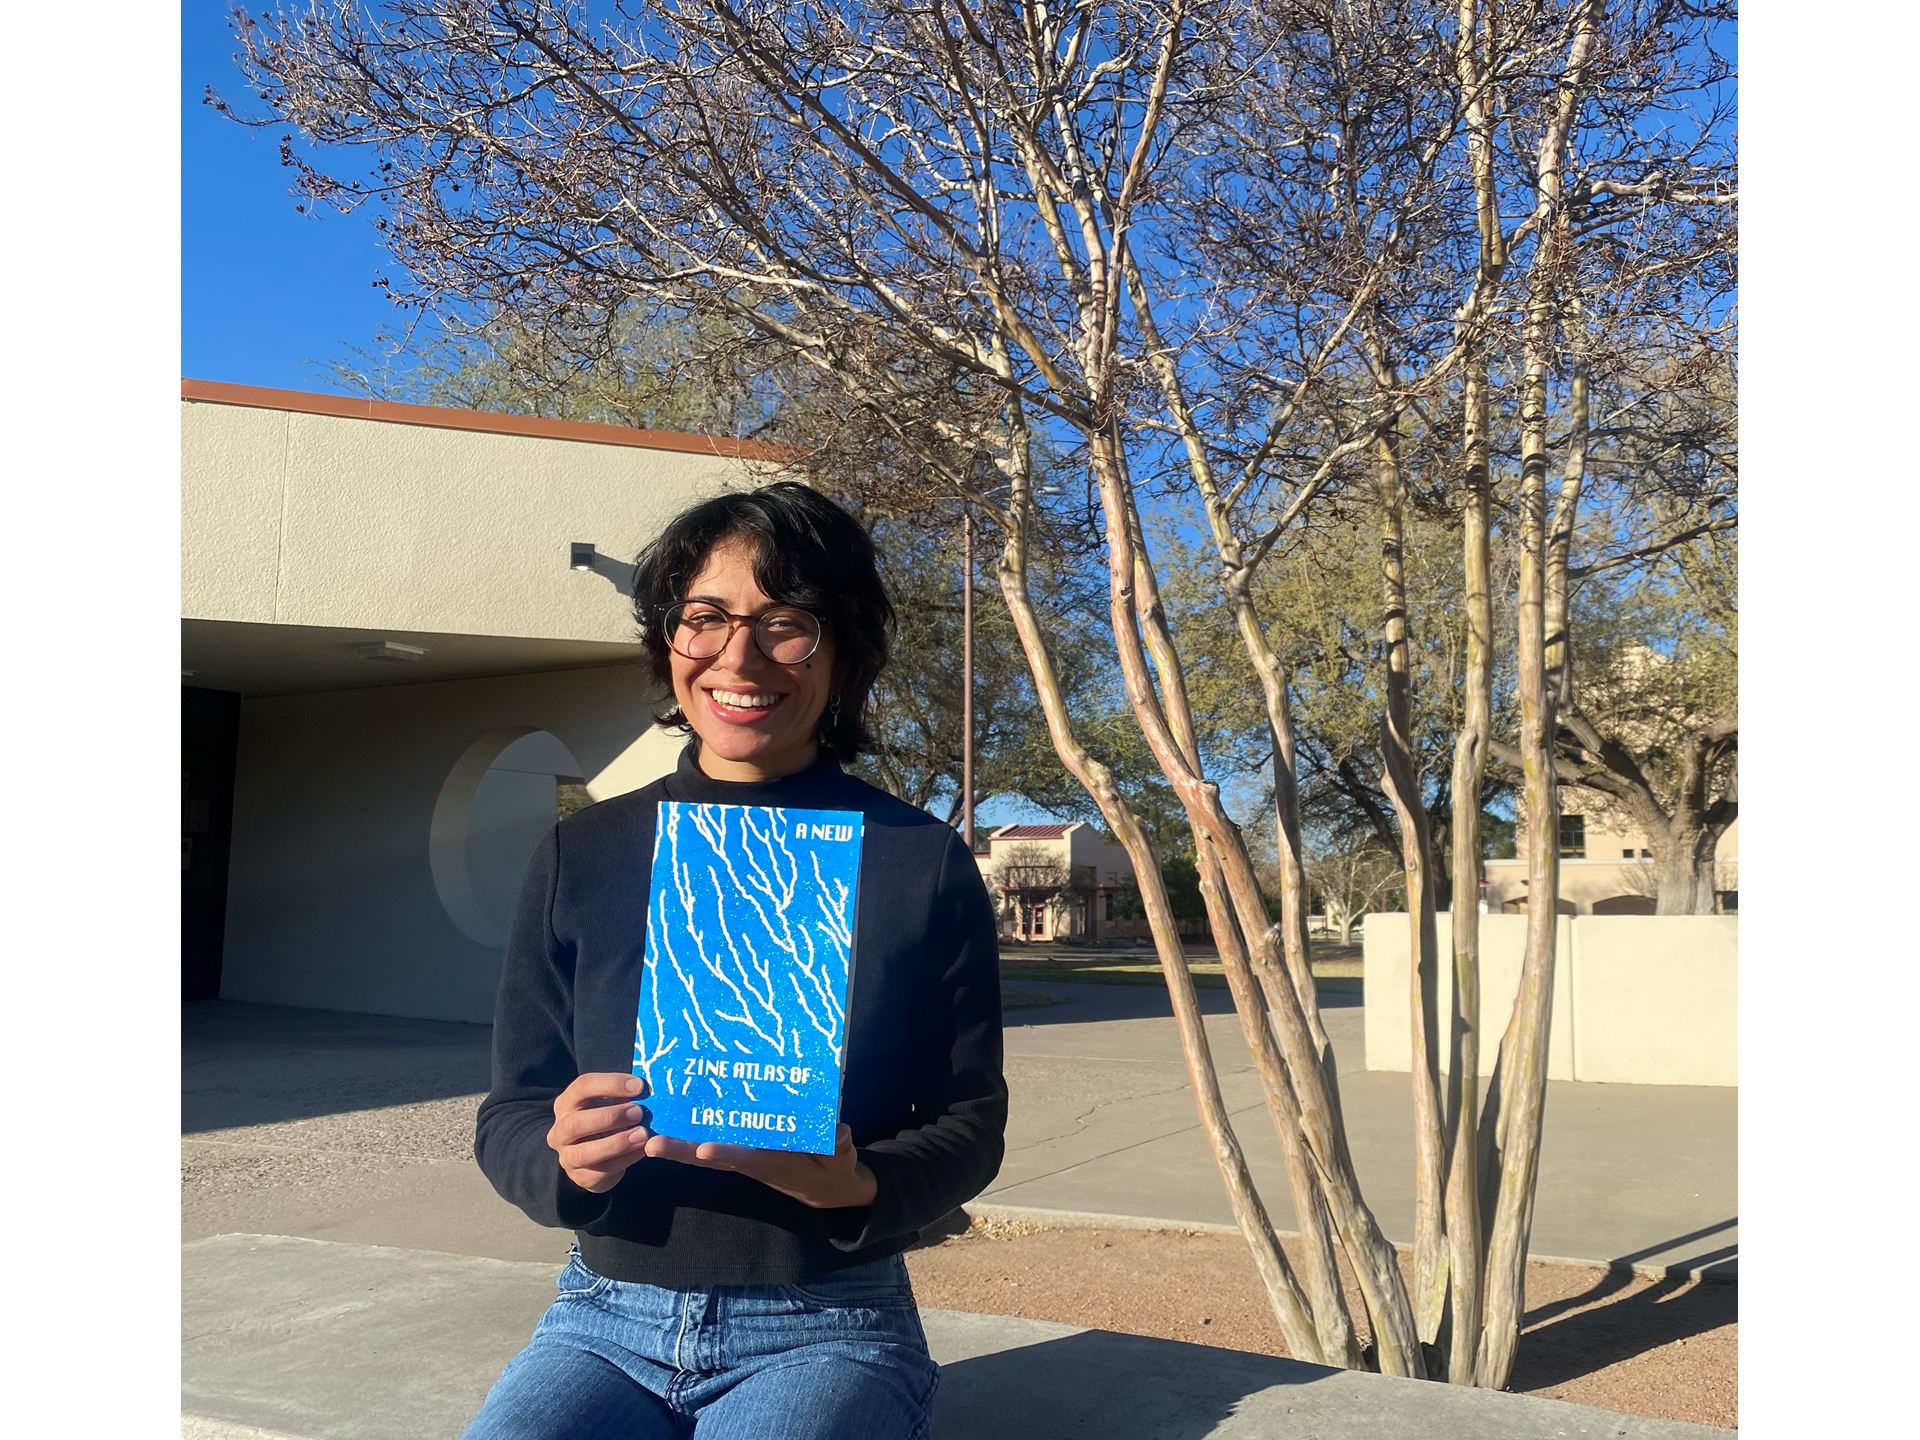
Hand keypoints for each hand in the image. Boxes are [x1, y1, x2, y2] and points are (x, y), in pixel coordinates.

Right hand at [547, 1073, 652, 1193]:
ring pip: (585, 1153)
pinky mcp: (581, 1177)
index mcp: (566, 1103)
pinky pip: (602, 1171)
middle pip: (575, 1123)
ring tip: (643, 1134)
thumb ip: (623, 1095)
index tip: (639, 1085)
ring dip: (616, 1143)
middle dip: (609, 1117)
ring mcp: (567, 1157)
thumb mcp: (609, 1103)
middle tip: (639, 1112)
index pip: (582, 1087)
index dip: (611, 1083)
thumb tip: (648, 1087)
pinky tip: (643, 1149)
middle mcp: (560, 1130)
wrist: (594, 1157)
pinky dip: (626, 1159)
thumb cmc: (604, 1120)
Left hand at [643, 1124, 877, 1209]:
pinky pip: (713, 1141)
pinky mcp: (743, 1150)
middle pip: (712, 1158)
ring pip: (706, 1149)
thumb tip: (838, 1131)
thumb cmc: (834, 1171)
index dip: (725, 1154)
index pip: (746, 1158)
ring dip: (678, 1144)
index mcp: (774, 1164)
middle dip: (682, 1151)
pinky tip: (672, 1120)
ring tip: (648, 1135)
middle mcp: (751, 1160)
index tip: (703, 1150)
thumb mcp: (842, 1161)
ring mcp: (744, 1156)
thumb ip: (839, 1147)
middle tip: (651, 1144)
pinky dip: (692, 1134)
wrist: (827, 1188)